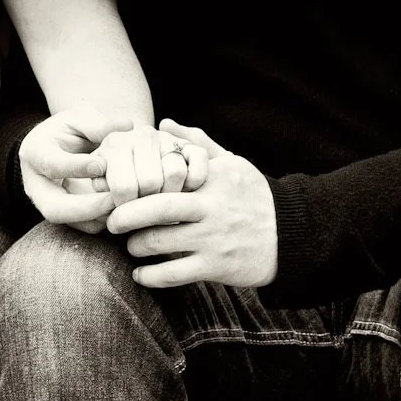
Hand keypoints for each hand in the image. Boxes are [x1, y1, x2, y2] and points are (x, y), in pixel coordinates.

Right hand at [19, 105, 131, 233]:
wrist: (59, 150)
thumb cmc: (70, 131)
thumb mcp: (80, 118)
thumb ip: (98, 123)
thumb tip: (126, 126)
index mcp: (35, 153)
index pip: (52, 165)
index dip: (76, 168)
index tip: (102, 166)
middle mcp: (36, 185)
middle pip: (54, 208)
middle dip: (85, 207)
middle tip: (114, 200)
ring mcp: (48, 205)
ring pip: (68, 222)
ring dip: (97, 217)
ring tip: (123, 206)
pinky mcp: (64, 217)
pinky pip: (82, 227)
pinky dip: (103, 221)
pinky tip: (122, 210)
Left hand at [104, 120, 277, 288]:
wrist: (290, 234)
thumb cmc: (255, 196)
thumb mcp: (232, 163)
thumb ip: (197, 144)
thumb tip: (164, 124)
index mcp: (211, 179)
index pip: (167, 177)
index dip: (138, 183)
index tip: (120, 188)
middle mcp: (211, 208)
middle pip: (158, 209)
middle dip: (126, 216)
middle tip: (111, 221)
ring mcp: (213, 239)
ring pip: (160, 242)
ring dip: (136, 246)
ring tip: (132, 246)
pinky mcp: (216, 266)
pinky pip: (174, 274)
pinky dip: (151, 276)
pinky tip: (140, 275)